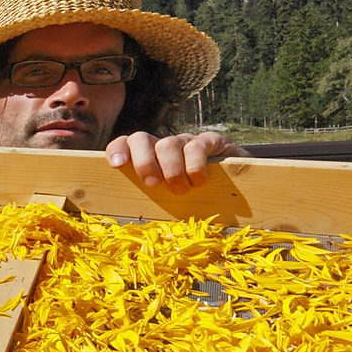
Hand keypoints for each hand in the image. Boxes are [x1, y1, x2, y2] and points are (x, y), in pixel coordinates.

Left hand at [105, 131, 248, 193]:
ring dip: (172, 170)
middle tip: (153, 184)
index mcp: (148, 156)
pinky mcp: (211, 141)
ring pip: (168, 144)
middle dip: (143, 163)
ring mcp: (186, 141)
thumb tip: (121, 213)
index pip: (125, 143)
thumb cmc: (193, 194)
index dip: (117, 149)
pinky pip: (197, 147)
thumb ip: (147, 197)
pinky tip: (200, 182)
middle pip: (141, 139)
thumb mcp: (166, 196)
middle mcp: (163, 145)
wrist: (235, 182)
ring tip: (180, 190)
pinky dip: (195, 167)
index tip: (117, 164)